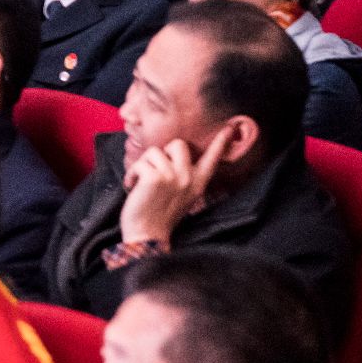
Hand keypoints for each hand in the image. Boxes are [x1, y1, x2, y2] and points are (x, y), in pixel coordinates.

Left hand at [119, 128, 231, 243]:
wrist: (147, 234)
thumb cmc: (159, 215)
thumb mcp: (182, 195)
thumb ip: (184, 176)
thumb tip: (171, 155)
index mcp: (198, 183)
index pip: (212, 159)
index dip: (221, 142)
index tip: (230, 127)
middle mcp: (189, 177)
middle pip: (178, 143)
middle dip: (162, 152)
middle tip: (154, 171)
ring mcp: (173, 176)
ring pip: (154, 151)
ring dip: (143, 165)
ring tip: (141, 184)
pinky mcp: (155, 177)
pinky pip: (139, 163)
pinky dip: (131, 174)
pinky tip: (132, 187)